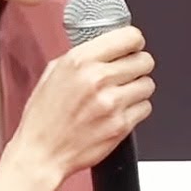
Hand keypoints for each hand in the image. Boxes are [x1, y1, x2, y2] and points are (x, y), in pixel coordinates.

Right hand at [11, 26, 154, 179]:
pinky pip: (145, 107)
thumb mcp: (53, 73)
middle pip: (144, 61)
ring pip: (148, 84)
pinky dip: (137, 109)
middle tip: (128, 73)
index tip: (132, 47)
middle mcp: (97, 79)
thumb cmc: (44, 117)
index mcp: (80, 61)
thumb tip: (107, 47)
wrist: (42, 153)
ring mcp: (112, 103)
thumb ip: (83, 56)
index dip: (134, 42)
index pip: (129, 37)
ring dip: (138, 88)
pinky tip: (120, 112)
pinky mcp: (121, 125)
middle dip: (138, 66)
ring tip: (122, 95)